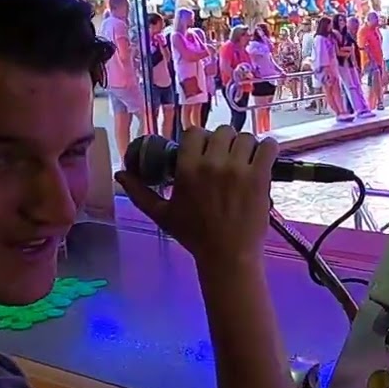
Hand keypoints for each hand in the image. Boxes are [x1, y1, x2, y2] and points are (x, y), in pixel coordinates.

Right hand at [117, 127, 276, 266]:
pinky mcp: (260, 177)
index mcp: (187, 169)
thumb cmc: (194, 235)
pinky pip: (268, 147)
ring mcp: (238, 169)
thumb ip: (139, 192)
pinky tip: (263, 158)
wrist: (227, 255)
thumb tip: (120, 174)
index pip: (195, 132)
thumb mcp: (161, 214)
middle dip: (224, 143)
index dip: (201, 140)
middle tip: (226, 159)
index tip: (205, 152)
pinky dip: (268, 149)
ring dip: (246, 146)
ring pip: (245, 137)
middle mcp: (212, 164)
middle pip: (222, 132)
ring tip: (245, 161)